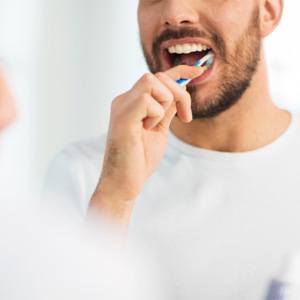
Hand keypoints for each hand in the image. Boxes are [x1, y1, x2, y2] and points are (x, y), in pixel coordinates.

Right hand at [94, 65, 204, 202]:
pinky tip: (147, 130)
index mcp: (132, 103)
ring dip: (164, 104)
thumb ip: (166, 109)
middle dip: (179, 93)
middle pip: (157, 76)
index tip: (199, 70)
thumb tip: (180, 91)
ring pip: (152, 82)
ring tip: (155, 126)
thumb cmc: (140, 160)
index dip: (179, 70)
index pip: (157, 78)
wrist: (124, 183)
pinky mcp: (122, 116)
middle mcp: (124, 100)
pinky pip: (147, 100)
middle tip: (184, 117)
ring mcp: (122, 106)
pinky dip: (155, 115)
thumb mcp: (159, 129)